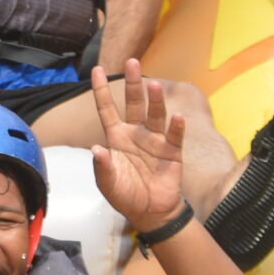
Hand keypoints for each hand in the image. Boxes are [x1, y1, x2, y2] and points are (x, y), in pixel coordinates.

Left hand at [88, 60, 187, 231]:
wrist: (150, 212)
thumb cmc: (125, 195)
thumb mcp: (107, 182)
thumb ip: (102, 166)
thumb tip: (96, 148)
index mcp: (116, 137)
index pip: (107, 109)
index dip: (101, 90)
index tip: (96, 69)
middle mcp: (136, 134)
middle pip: (133, 104)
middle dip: (133, 84)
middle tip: (132, 62)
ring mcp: (155, 141)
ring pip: (155, 115)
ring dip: (154, 101)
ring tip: (153, 86)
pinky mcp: (172, 152)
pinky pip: (174, 136)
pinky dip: (176, 127)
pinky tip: (177, 117)